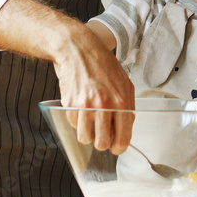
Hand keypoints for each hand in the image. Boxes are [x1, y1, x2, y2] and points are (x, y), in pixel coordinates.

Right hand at [53, 22, 134, 154]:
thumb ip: (127, 107)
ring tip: (90, 122)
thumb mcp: (125, 83)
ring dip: (87, 134)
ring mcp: (84, 105)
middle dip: (102, 143)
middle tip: (102, 135)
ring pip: (84, 138)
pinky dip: (77, 121)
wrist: (79, 49)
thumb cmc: (103, 65)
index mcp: (120, 101)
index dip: (119, 147)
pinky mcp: (69, 103)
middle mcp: (103, 105)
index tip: (116, 146)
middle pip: (102, 143)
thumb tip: (125, 129)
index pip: (122, 138)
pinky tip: (81, 108)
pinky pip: (73, 124)